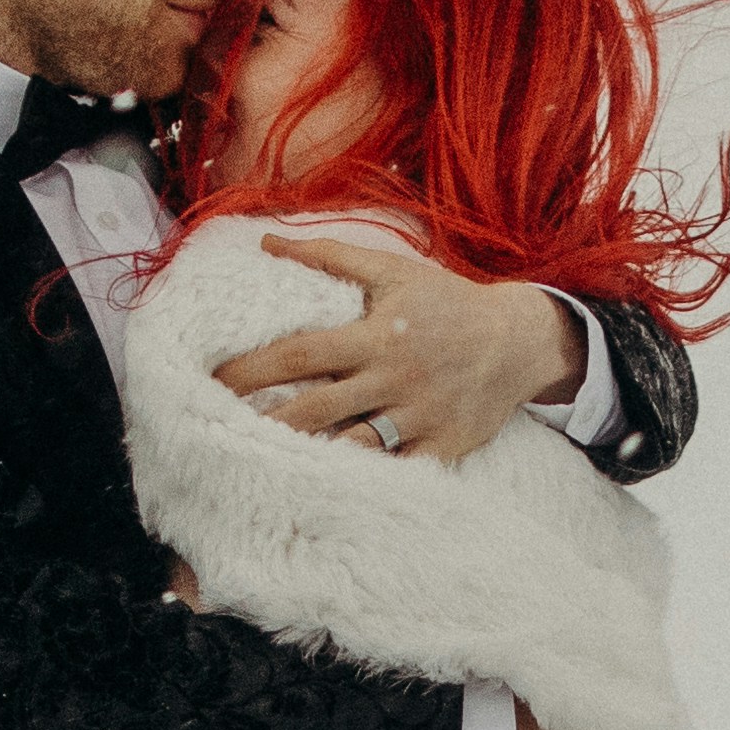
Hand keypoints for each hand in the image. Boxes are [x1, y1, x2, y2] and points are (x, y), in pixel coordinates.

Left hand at [220, 230, 583, 463]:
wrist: (518, 340)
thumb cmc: (446, 302)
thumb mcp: (393, 270)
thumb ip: (329, 256)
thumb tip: (266, 241)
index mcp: (377, 335)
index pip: (299, 354)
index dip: (250, 368)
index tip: (211, 380)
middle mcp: (394, 379)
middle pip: (315, 407)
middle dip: (263, 421)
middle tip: (216, 432)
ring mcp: (419, 417)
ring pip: (351, 446)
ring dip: (305, 457)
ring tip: (258, 465)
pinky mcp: (441, 447)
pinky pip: (394, 472)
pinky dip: (361, 480)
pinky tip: (322, 489)